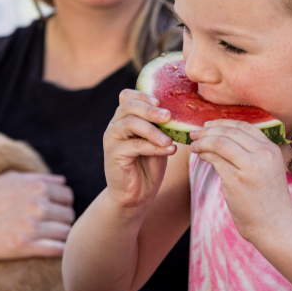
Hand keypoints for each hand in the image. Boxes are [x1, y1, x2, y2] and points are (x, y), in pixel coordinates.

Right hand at [0, 171, 74, 260]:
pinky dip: (59, 250)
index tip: (53, 211)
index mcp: (36, 187)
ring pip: (65, 232)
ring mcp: (32, 226)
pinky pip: (56, 249)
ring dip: (60, 236)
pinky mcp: (24, 247)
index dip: (62, 204)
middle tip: (49, 226)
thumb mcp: (11, 178)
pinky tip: (50, 249)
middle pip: (68, 215)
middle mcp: (37, 205)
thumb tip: (62, 182)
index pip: (67, 196)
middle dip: (61, 220)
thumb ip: (39, 179)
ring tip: (48, 238)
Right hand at [102, 89, 177, 210]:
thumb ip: (162, 127)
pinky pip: (134, 145)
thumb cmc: (148, 166)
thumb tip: (179, 112)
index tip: (162, 102)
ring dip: (153, 129)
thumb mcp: (158, 141)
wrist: (136, 195)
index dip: (143, 95)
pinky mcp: (113, 154)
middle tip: (168, 116)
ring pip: (130, 123)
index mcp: (124, 118)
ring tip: (169, 139)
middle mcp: (115, 125)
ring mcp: (112, 139)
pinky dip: (154, 146)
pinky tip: (169, 150)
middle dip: (150, 110)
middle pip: (128, 106)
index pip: (127, 96)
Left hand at [190, 119, 291, 241]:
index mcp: (272, 150)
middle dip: (208, 130)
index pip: (245, 126)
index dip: (223, 123)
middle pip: (230, 132)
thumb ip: (253, 153)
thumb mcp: (269, 170)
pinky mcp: (236, 180)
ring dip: (203, 141)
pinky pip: (215, 159)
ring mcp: (250, 167)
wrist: (275, 226)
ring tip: (194, 145)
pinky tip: (200, 156)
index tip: (209, 125)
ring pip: (220, 142)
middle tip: (194, 132)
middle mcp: (263, 155)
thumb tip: (223, 138)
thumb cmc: (268, 200)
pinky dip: (204, 154)